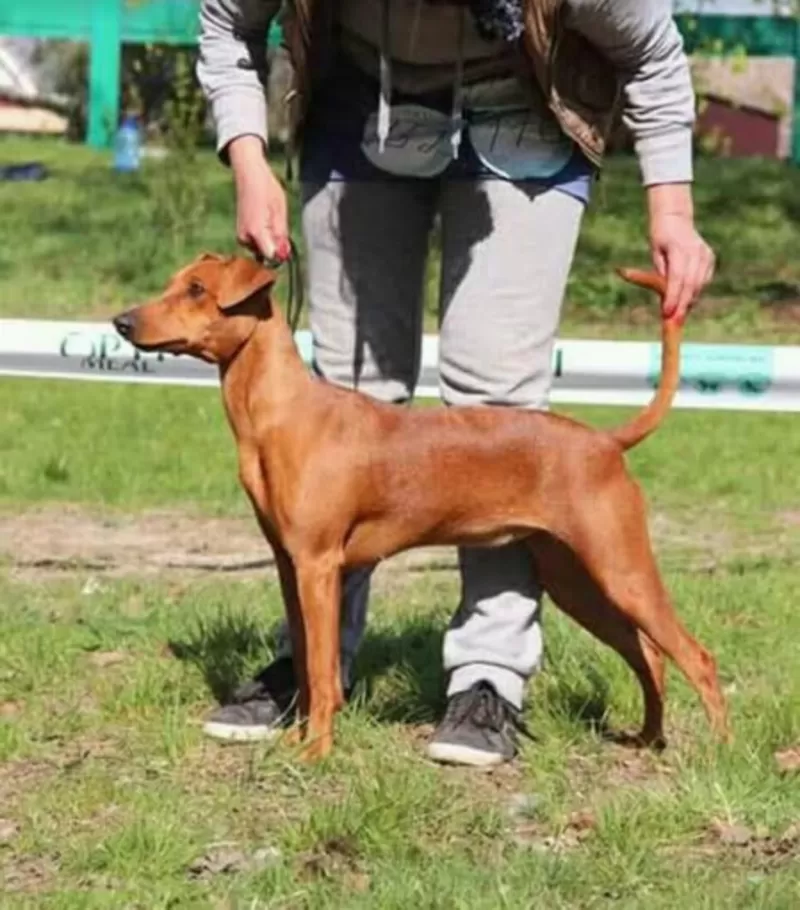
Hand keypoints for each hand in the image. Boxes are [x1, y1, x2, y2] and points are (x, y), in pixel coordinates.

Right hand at [228, 136, 289, 261]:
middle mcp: (245, 237)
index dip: (281, 252)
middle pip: (266, 253)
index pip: (271, 256)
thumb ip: (281, 235)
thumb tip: (283, 254)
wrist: (249, 175)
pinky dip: (264, 236)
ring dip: (270, 240)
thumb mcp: (280, 212)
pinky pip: (256, 242)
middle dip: (275, 245)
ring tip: (270, 218)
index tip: (286, 242)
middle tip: (278, 223)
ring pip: (262, 248)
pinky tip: (265, 220)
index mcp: (256, 232)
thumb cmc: (265, 188)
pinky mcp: (241, 233)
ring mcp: (241, 235)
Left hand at [647, 183, 714, 322]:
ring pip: (699, 284)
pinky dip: (696, 292)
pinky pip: (704, 280)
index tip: (667, 313)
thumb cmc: (660, 237)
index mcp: (679, 249)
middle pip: (691, 284)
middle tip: (674, 321)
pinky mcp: (710, 258)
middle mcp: (696, 251)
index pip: (678, 278)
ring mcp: (705, 254)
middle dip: (682, 305)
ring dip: (689, 301)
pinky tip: (687, 302)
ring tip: (678, 315)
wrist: (675, 218)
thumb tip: (666, 297)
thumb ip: (660, 273)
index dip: (673, 298)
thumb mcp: (655, 253)